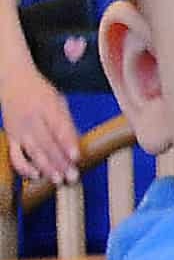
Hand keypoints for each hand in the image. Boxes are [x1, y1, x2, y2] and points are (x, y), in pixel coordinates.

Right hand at [0, 63, 78, 182]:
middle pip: (46, 143)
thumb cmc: (41, 92)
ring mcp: (19, 128)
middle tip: (73, 175)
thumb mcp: (59, 101)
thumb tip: (77, 144)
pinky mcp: (10, 136)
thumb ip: (67, 122)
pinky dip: (23, 167)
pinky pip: (15, 155)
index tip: (76, 156)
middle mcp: (31, 118)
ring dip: (47, 167)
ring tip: (59, 179)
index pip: (59, 127)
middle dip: (60, 161)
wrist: (13, 80)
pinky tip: (35, 174)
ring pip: (33, 151)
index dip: (68, 142)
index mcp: (47, 106)